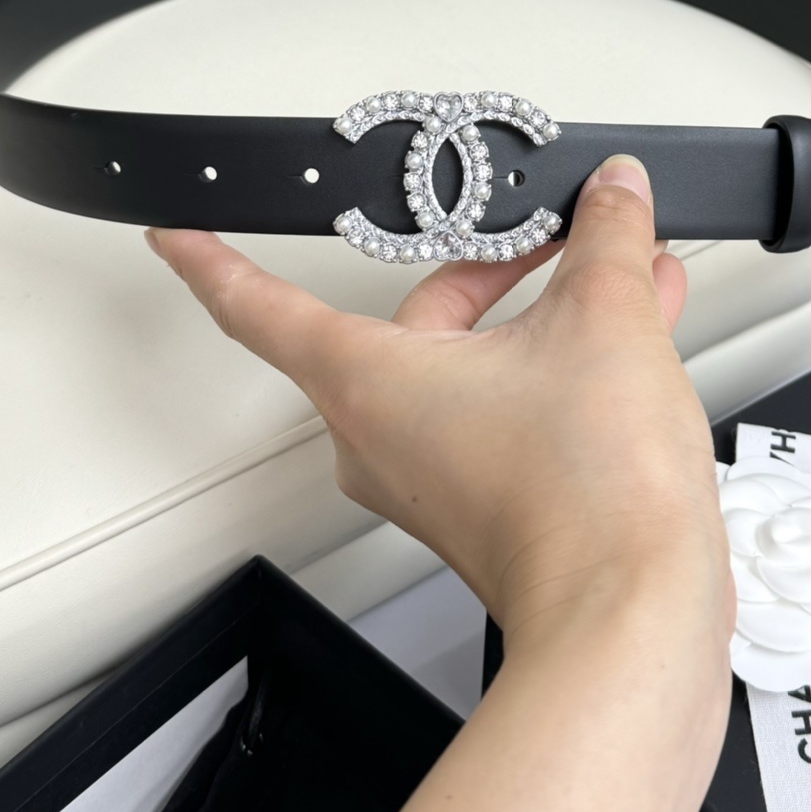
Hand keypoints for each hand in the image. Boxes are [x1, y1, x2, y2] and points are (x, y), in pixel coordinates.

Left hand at [147, 156, 731, 658]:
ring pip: (476, 362)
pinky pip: (508, 407)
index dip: (212, 259)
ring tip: (616, 269)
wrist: (633, 616)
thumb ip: (608, 238)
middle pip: (419, 316)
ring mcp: (435, 477)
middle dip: (498, 266)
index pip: (258, 306)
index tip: (174, 234)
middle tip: (549, 225)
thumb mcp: (605, 321)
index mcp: (366, 380)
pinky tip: (635, 329)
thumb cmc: (585, 497)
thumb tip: (614, 195)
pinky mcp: (487, 507)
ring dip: (546, 313)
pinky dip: (562, 364)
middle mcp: (383, 434)